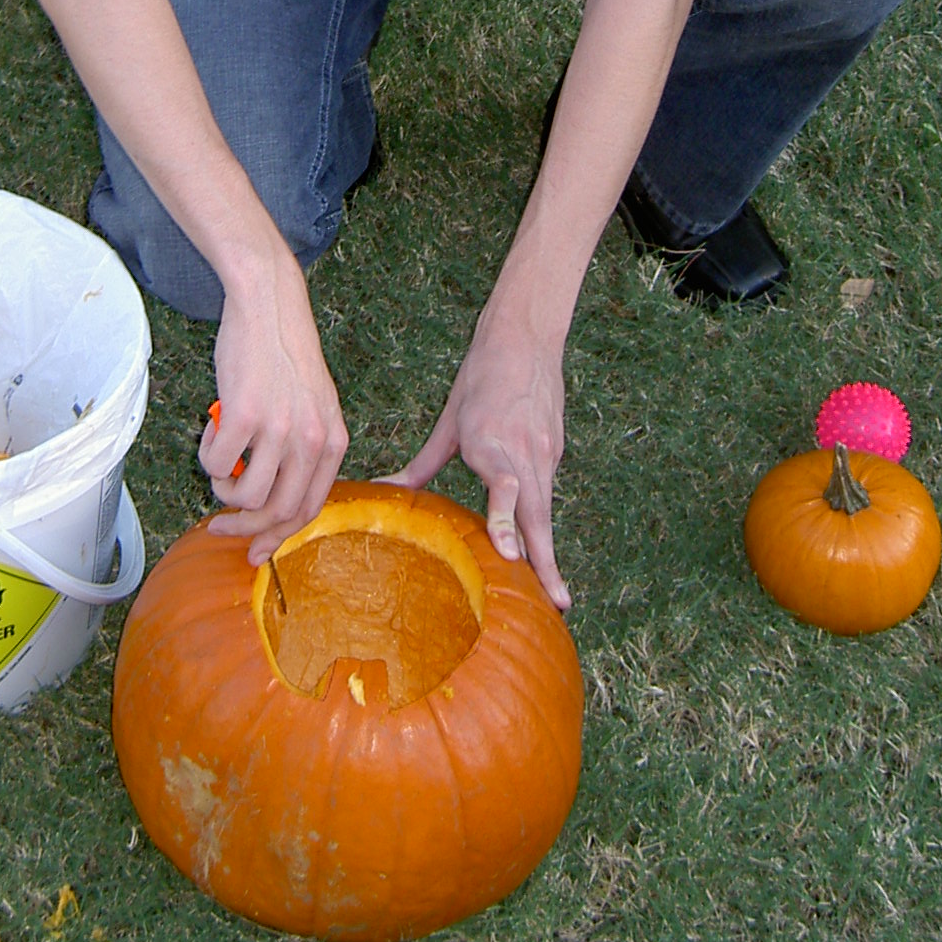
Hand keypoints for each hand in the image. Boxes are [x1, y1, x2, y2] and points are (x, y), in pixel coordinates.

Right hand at [200, 258, 347, 563]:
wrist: (269, 305)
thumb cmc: (283, 357)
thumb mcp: (312, 407)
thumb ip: (302, 450)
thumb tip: (271, 502)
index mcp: (333, 442)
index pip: (308, 510)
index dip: (277, 537)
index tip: (252, 550)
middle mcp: (312, 440)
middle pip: (278, 513)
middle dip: (244, 529)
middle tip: (219, 527)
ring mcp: (280, 428)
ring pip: (245, 496)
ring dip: (222, 491)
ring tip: (218, 463)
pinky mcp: (245, 414)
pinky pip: (216, 464)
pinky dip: (208, 457)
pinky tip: (212, 430)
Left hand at [388, 309, 569, 610]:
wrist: (525, 339)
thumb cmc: (480, 379)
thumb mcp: (449, 422)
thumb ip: (422, 465)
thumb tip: (383, 489)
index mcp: (489, 442)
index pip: (504, 488)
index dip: (506, 520)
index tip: (510, 553)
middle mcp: (521, 453)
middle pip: (536, 515)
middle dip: (545, 560)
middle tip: (556, 602)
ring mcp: (544, 455)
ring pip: (546, 513)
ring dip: (551, 555)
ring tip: (558, 599)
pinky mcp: (555, 454)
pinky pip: (548, 499)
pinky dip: (547, 531)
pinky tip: (547, 564)